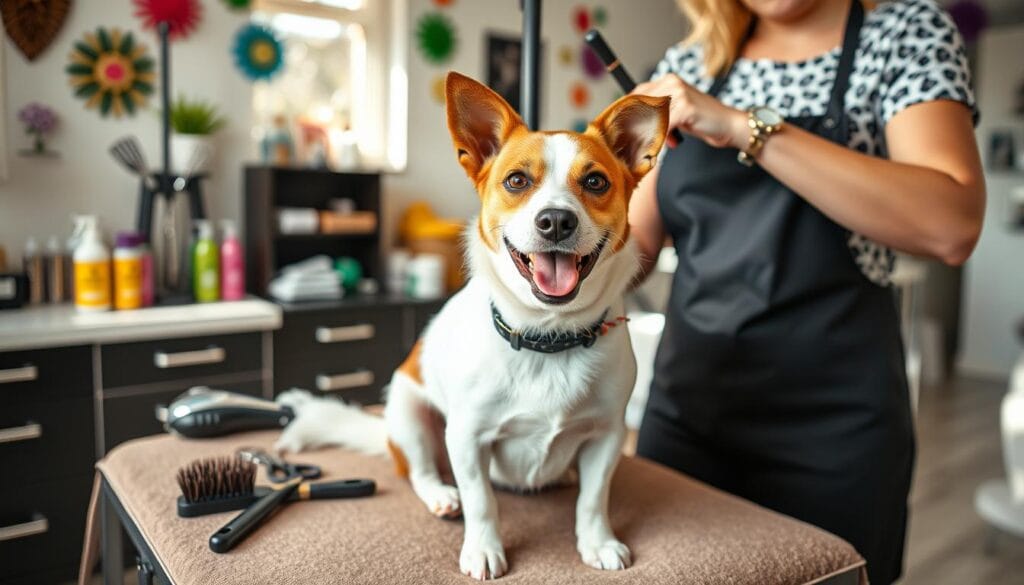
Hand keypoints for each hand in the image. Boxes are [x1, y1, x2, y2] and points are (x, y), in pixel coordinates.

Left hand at [632, 74, 747, 148]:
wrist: (728, 125)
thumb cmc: (700, 121)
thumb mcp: (675, 114)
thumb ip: (657, 113)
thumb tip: (632, 124)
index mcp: (667, 81)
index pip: (637, 94)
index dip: (627, 114)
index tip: (622, 131)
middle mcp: (672, 82)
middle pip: (640, 105)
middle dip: (633, 126)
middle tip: (628, 144)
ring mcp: (679, 94)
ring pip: (650, 116)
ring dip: (643, 135)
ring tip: (641, 150)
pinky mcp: (686, 107)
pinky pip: (664, 126)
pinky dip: (658, 139)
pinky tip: (656, 150)